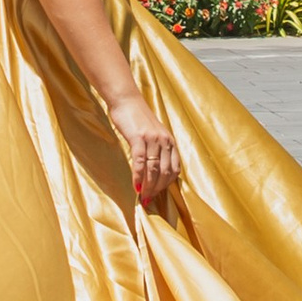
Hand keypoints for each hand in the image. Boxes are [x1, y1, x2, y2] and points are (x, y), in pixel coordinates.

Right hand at [110, 94, 181, 213]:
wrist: (126, 100)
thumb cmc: (137, 118)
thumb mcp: (153, 134)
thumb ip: (156, 150)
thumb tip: (152, 172)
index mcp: (170, 142)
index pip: (174, 169)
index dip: (167, 185)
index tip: (158, 194)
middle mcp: (164, 141)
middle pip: (165, 173)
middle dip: (157, 189)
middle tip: (148, 200)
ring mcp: (152, 139)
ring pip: (153, 169)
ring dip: (148, 186)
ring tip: (142, 197)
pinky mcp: (138, 138)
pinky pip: (140, 161)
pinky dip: (138, 176)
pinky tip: (135, 185)